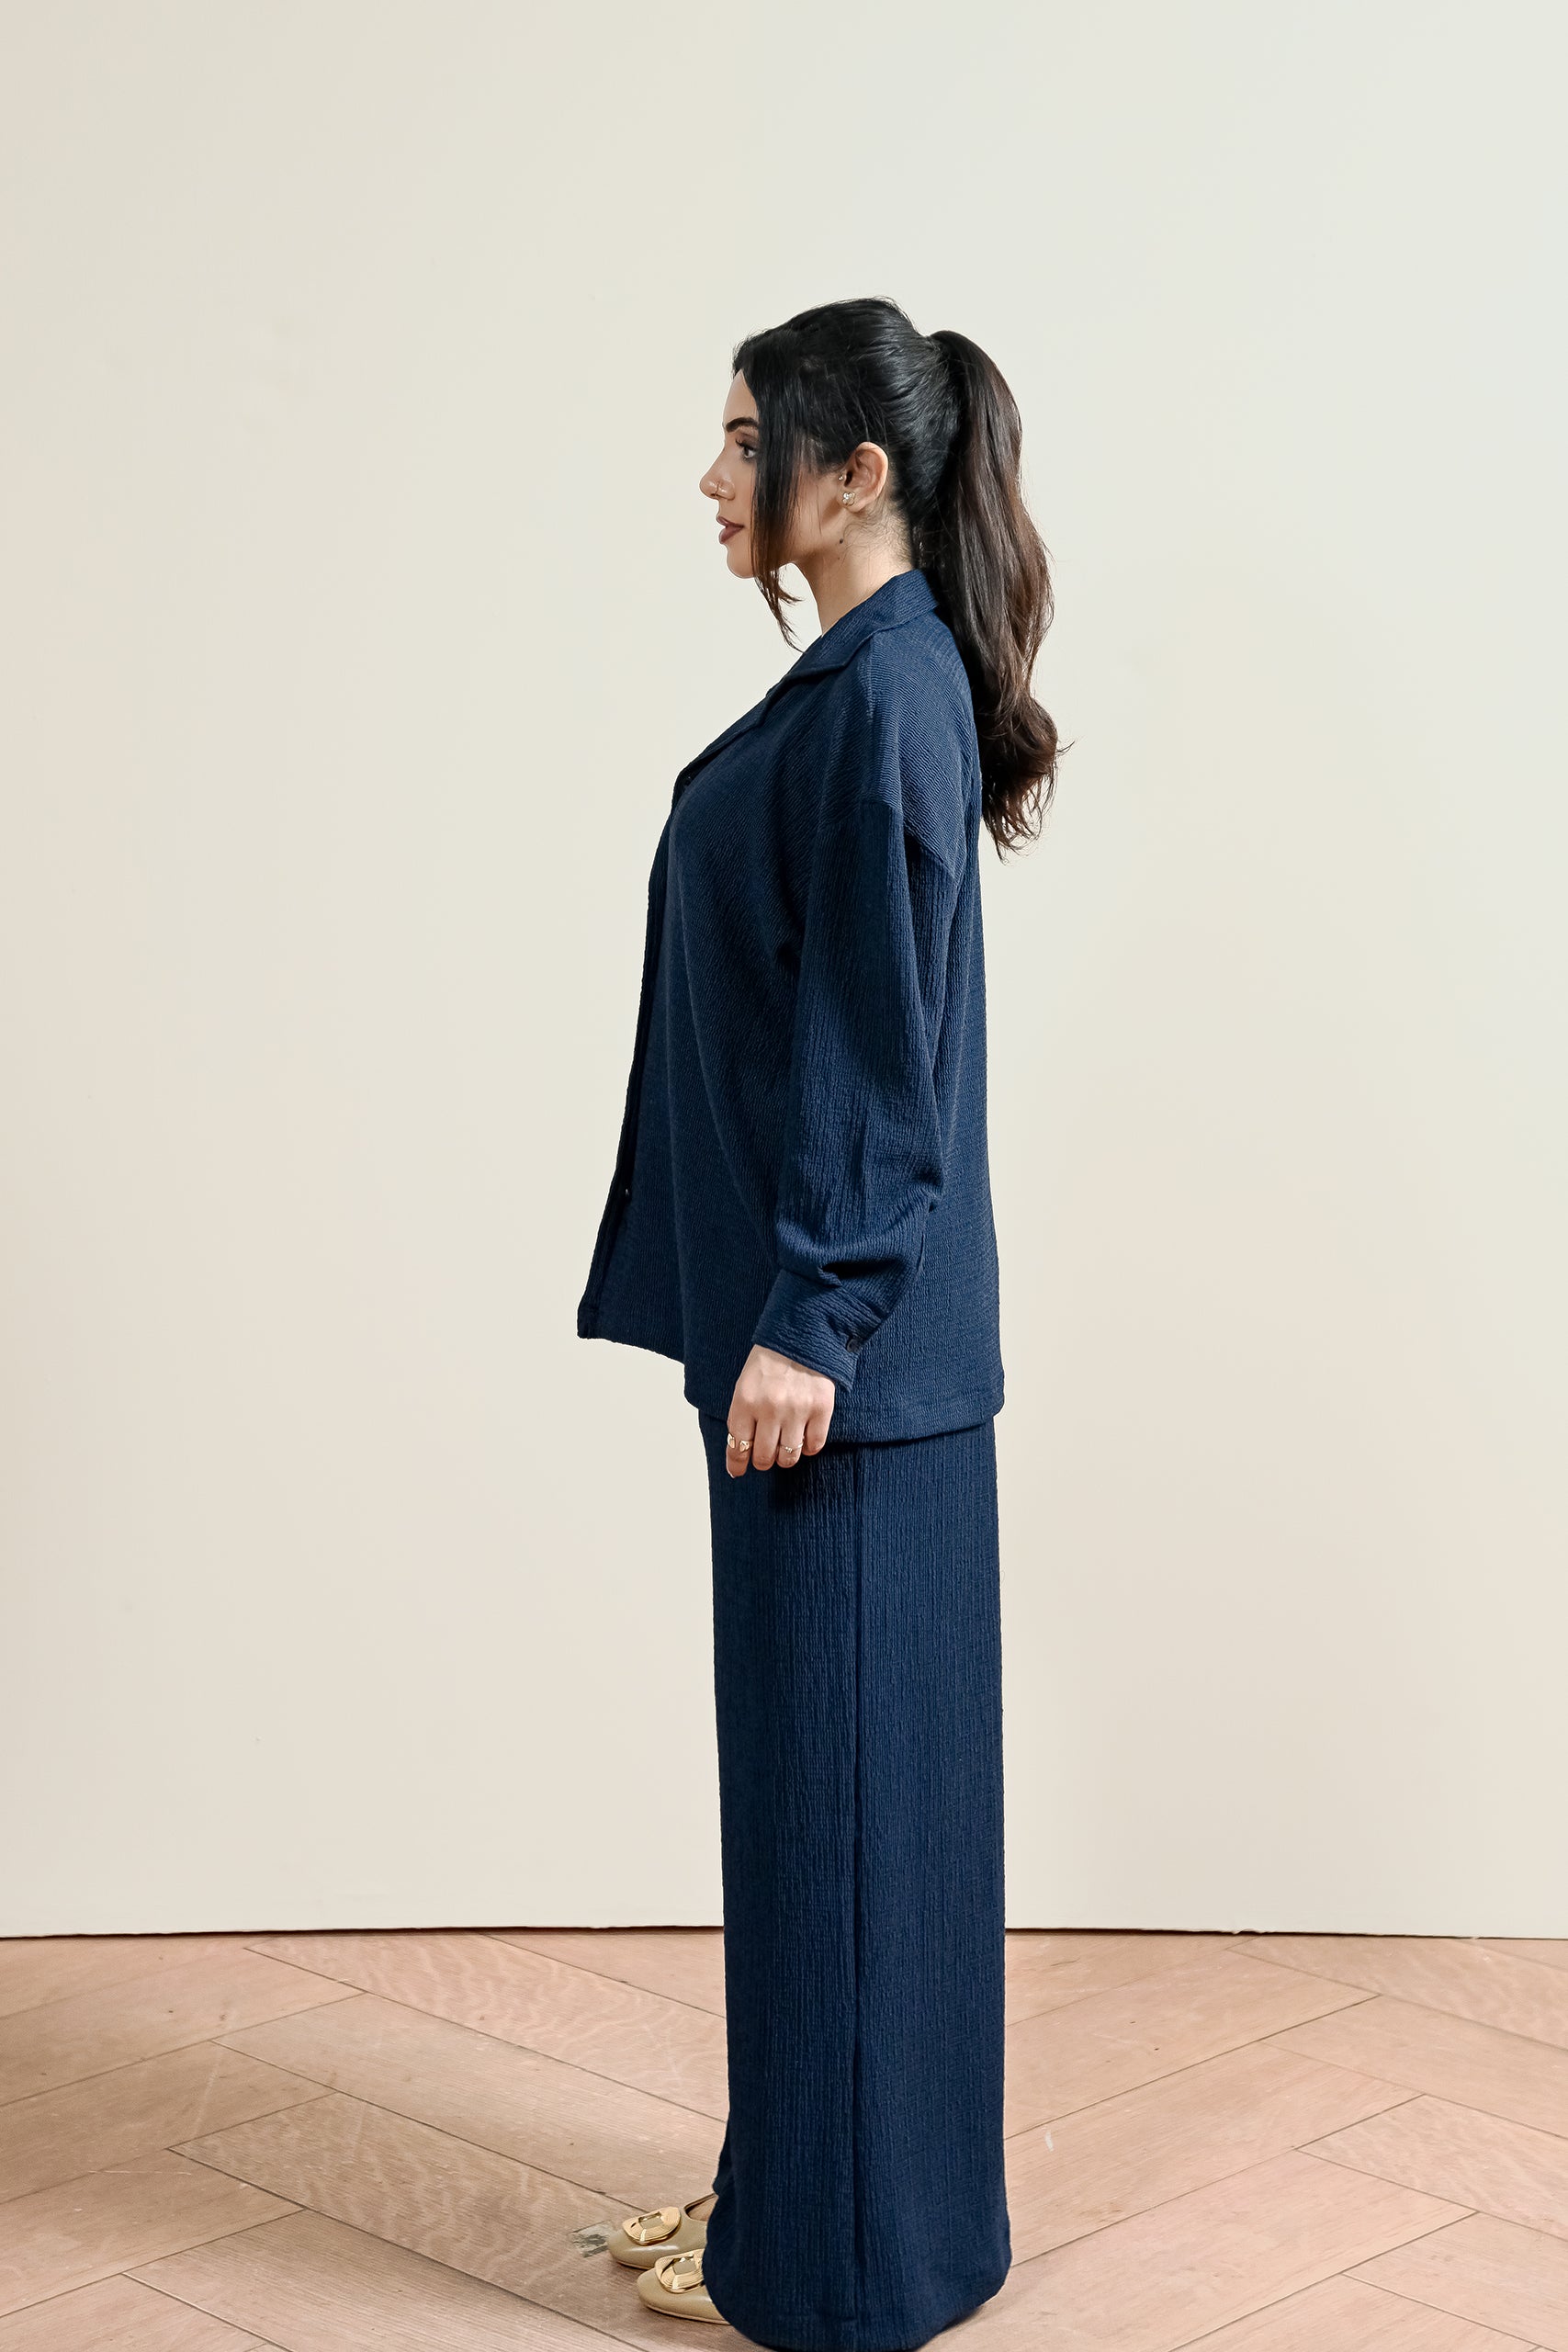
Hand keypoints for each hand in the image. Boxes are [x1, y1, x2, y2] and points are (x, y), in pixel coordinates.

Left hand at [726, 1344, 834, 1477]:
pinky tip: (804, 1437)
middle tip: (765, 1455)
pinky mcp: (821, 1409)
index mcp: (746, 1401)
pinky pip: (814, 1445)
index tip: (738, 1471)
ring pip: (789, 1457)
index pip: (738, 1446)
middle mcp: (771, 1409)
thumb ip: (743, 1416)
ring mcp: (798, 1410)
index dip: (737, 1463)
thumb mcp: (745, 1385)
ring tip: (785, 1446)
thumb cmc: (770, 1362)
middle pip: (764, 1457)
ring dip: (785, 1457)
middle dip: (763, 1461)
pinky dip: (808, 1447)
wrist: (802, 1336)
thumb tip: (740, 1450)